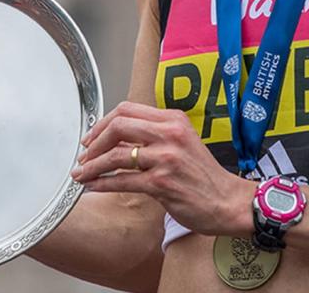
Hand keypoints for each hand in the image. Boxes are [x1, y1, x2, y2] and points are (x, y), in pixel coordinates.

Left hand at [71, 101, 254, 235]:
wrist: (226, 200)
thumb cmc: (203, 174)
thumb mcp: (183, 142)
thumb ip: (156, 135)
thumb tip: (118, 137)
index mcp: (174, 119)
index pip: (128, 108)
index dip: (103, 122)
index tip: (92, 137)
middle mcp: (170, 133)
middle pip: (119, 125)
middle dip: (94, 141)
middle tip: (84, 155)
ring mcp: (166, 158)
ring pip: (116, 154)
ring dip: (92, 165)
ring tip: (81, 174)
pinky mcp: (162, 183)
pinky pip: (122, 180)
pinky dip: (101, 184)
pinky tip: (92, 187)